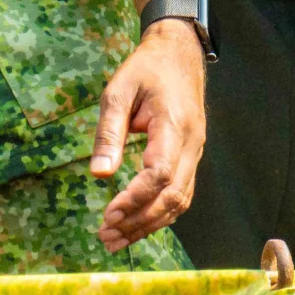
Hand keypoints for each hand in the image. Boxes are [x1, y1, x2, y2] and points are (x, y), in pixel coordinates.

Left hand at [92, 19, 207, 249]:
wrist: (179, 55)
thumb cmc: (146, 70)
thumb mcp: (118, 91)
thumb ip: (108, 133)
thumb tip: (98, 174)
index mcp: (174, 124)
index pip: (160, 173)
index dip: (135, 198)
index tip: (108, 214)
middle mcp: (191, 144)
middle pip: (172, 196)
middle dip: (139, 221)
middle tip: (106, 237)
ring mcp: (195, 152)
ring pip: (179, 201)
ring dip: (148, 224)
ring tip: (115, 240)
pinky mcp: (191, 157)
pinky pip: (181, 194)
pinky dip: (160, 214)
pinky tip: (136, 225)